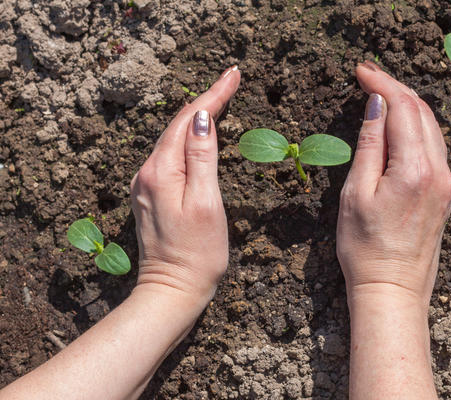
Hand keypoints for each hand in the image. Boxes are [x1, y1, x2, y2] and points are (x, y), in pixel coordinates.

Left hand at [130, 66, 240, 308]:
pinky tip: (202, 135)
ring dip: (197, 117)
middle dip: (206, 100)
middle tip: (232, 79)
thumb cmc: (197, 252)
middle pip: (179, 125)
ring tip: (221, 98)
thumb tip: (204, 119)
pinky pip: (171, 156)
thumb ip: (203, 158)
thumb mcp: (207, 203)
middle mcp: (148, 172)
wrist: (172, 290)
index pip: (190, 119)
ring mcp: (147, 184)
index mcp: (162, 171)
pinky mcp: (152, 195)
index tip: (234, 73)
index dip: (214, 94)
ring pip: (174, 139)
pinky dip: (189, 139)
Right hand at [337, 61, 450, 309]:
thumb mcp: (356, 194)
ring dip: (407, 105)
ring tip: (381, 94)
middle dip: (396, 88)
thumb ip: (369, 145)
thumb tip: (375, 105)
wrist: (393, 290)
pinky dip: (415, 127)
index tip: (361, 71)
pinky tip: (398, 125)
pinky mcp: (444, 192)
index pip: (403, 108)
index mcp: (415, 170)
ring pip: (431, 127)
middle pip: (422, 111)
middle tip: (368, 76)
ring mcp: (446, 182)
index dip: (382, 83)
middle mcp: (439, 172)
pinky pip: (433, 146)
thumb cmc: (366, 249)